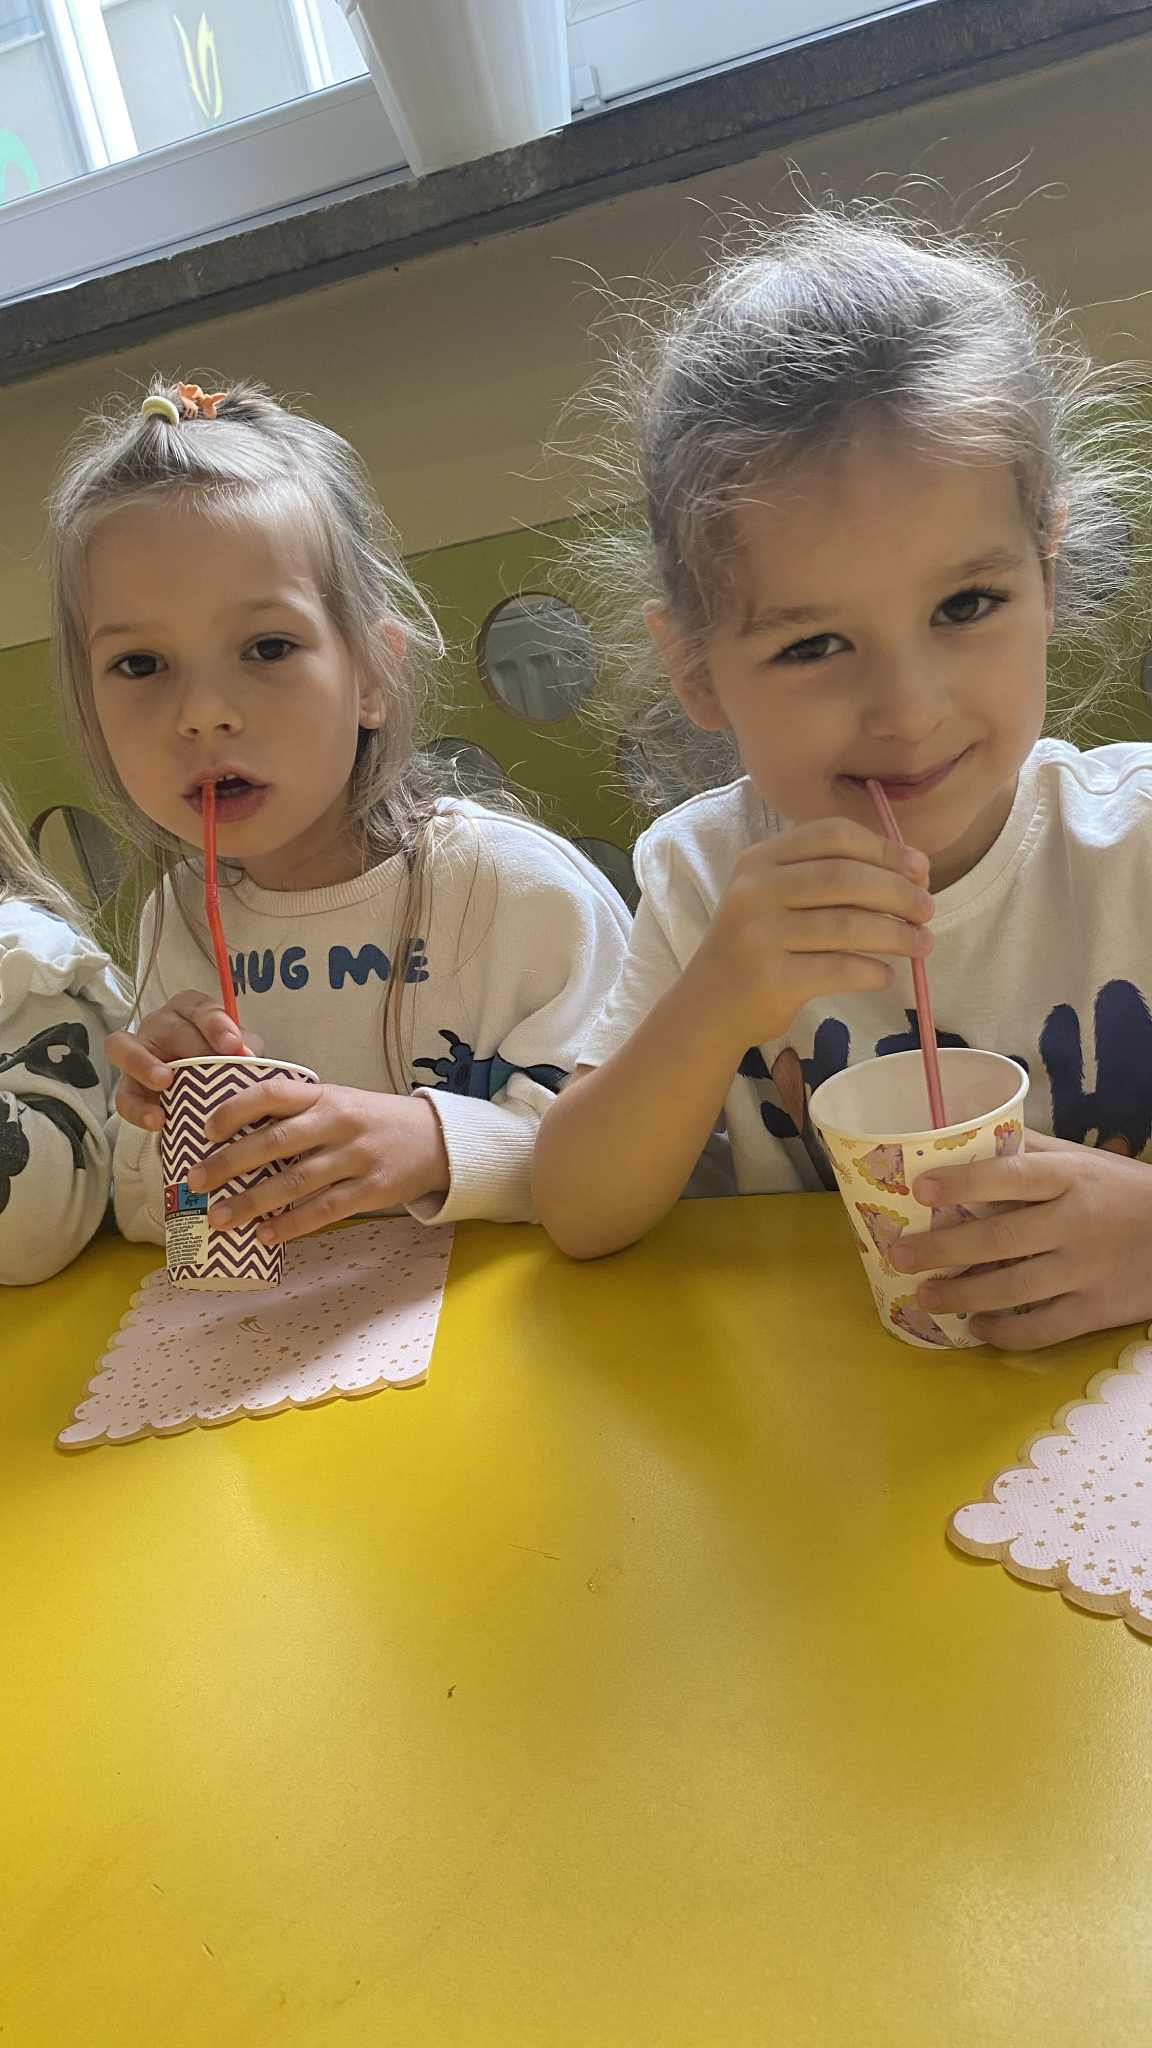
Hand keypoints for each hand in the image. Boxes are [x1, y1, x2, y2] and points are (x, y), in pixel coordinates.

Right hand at [106, 992, 260, 1129]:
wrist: (206, 1096)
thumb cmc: (222, 1061)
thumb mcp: (239, 1050)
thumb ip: (245, 1048)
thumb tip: (247, 1056)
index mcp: (190, 1011)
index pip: (199, 1007)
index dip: (215, 1024)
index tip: (233, 1045)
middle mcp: (159, 1024)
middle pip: (166, 1026)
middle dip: (187, 1045)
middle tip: (204, 1065)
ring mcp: (137, 1052)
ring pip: (122, 1047)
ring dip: (142, 1063)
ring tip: (164, 1082)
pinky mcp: (127, 1085)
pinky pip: (123, 1094)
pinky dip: (137, 1108)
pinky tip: (157, 1121)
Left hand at [184, 1079, 449, 1243]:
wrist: (437, 1139)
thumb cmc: (374, 1121)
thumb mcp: (340, 1101)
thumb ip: (298, 1112)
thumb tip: (235, 1136)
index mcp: (325, 1096)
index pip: (273, 1093)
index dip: (235, 1109)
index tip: (206, 1129)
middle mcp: (338, 1123)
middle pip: (275, 1142)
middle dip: (229, 1162)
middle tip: (195, 1180)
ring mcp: (356, 1157)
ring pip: (295, 1182)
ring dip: (252, 1202)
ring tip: (220, 1217)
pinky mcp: (371, 1190)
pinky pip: (324, 1210)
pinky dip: (292, 1224)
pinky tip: (266, 1235)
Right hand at [692, 819, 933, 1049]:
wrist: (708, 1007)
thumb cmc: (757, 947)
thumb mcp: (776, 897)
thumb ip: (829, 877)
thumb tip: (913, 872)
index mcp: (761, 859)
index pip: (833, 835)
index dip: (884, 848)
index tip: (919, 869)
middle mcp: (756, 891)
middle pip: (845, 878)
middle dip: (898, 893)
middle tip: (928, 910)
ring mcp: (760, 935)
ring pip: (848, 926)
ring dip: (897, 935)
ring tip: (922, 945)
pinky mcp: (771, 978)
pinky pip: (839, 969)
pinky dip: (872, 971)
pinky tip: (885, 974)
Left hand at [889, 1134, 1151, 1348]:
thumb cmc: (1126, 1192)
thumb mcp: (1086, 1161)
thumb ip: (1033, 1151)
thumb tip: (970, 1134)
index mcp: (1072, 1178)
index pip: (1011, 1176)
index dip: (964, 1183)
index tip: (921, 1188)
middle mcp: (1076, 1223)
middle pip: (1000, 1238)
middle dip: (942, 1249)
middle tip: (899, 1255)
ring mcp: (1086, 1271)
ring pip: (1013, 1289)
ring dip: (962, 1295)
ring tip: (924, 1297)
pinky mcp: (1097, 1311)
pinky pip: (1043, 1329)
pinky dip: (1005, 1333)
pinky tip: (977, 1327)